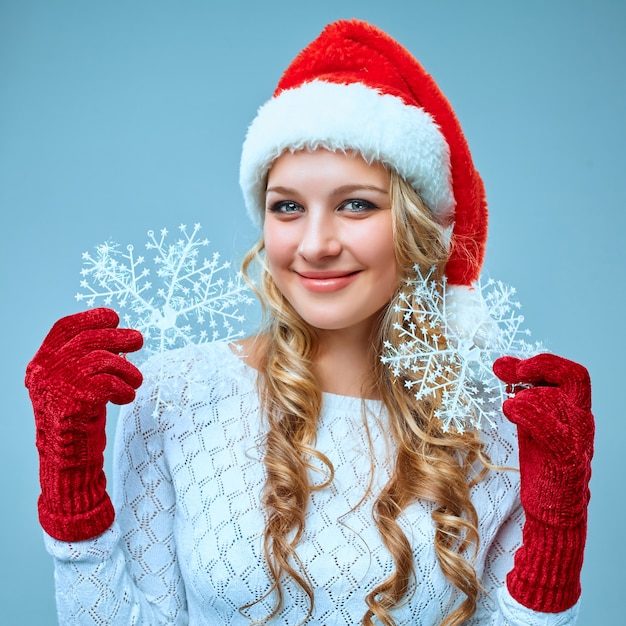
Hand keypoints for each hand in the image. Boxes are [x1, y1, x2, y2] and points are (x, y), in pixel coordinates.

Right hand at [25, 308, 142, 540]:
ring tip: (136, 381)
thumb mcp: (75, 385)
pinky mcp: (72, 404)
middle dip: (119, 337)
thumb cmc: (77, 421)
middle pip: (88, 339)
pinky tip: (127, 397)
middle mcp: (44, 372)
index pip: (64, 328)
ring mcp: (56, 387)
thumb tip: (119, 336)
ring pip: (102, 359)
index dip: (91, 318)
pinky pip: (108, 383)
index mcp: (41, 364)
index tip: (114, 317)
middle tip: (139, 340)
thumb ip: (85, 361)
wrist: (67, 462)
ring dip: (127, 368)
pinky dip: (124, 388)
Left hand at [493, 353, 593, 611]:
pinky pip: (554, 431)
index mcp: (573, 410)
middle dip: (537, 366)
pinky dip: (530, 414)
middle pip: (573, 377)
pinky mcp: (566, 462)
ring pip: (563, 401)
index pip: (569, 373)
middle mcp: (580, 421)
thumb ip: (523, 395)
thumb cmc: (543, 462)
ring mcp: (577, 441)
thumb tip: (502, 364)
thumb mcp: (532, 422)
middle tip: (503, 369)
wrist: (555, 510)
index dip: (540, 361)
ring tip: (507, 398)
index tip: (506, 364)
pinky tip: (510, 409)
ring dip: (529, 392)